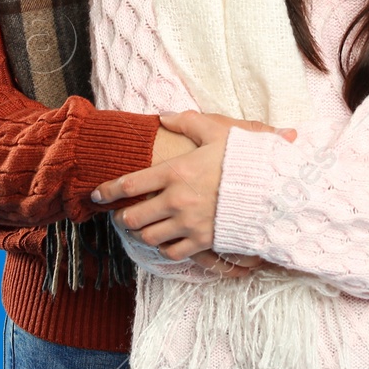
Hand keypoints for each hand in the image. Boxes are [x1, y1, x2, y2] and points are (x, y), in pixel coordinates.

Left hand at [89, 110, 296, 262]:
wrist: (273, 191)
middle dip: (122, 216)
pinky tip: (166, 240)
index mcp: (175, 171)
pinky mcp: (203, 241)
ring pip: (149, 237)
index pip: (127, 184)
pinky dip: (165, 247)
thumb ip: (187, 121)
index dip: (106, 191)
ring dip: (141, 232)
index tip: (96, 194)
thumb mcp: (218, 132)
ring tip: (141, 226)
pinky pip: (172, 252)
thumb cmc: (245, 159)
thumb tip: (163, 116)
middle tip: (122, 213)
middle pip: (133, 216)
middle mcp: (176, 200)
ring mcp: (188, 224)